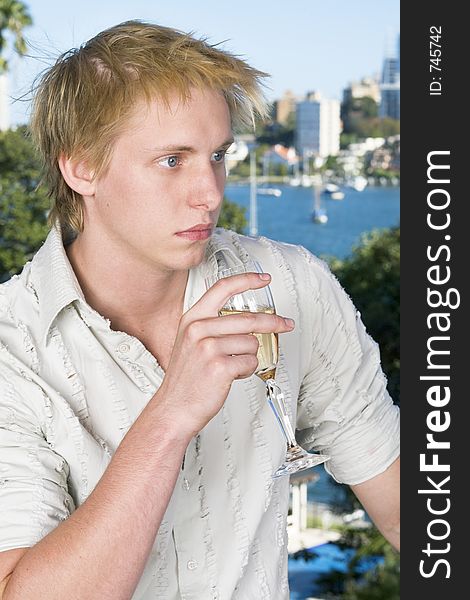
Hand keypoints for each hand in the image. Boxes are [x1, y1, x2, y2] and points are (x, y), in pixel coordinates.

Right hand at [154, 272, 294, 436]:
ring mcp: (208, 347)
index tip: (263, 279)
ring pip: (252, 343)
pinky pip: (251, 362)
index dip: (246, 280)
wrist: (173, 409)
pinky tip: (232, 375)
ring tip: (232, 366)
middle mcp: (198, 330)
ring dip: (249, 357)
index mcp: (192, 319)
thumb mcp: (190, 343)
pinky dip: (247, 371)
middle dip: (273, 323)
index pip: (222, 288)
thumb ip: (213, 326)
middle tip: (285, 324)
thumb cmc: (185, 380)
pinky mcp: (220, 366)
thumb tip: (249, 322)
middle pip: (248, 319)